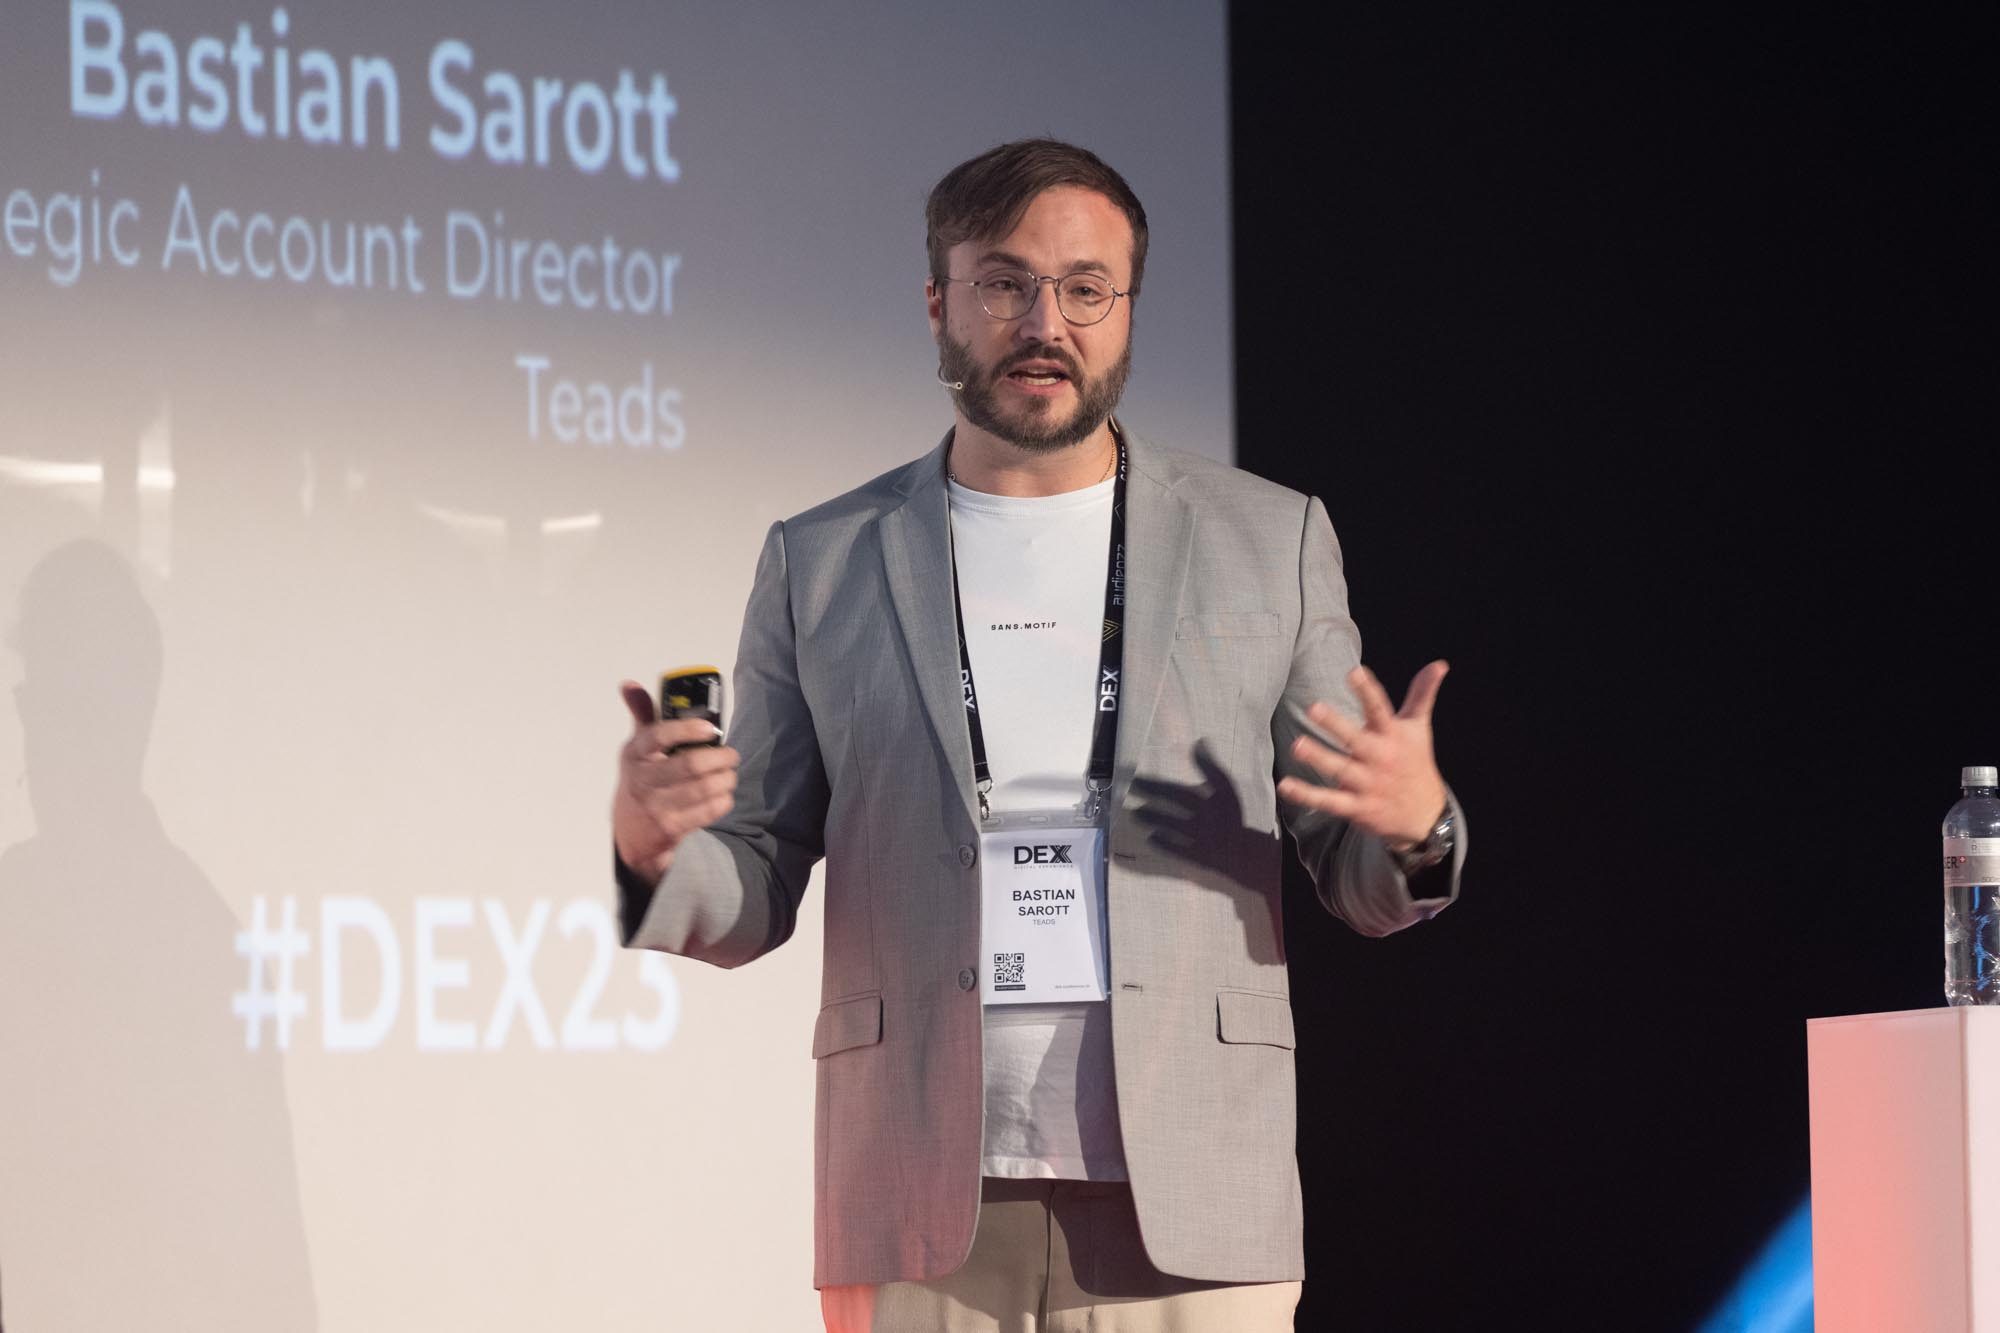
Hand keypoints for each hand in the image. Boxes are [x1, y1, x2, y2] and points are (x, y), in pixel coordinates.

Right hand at [612, 680, 740, 881]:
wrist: (631, 833)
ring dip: (726, 780)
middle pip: (690, 765)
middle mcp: (642, 779)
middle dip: (721, 759)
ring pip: (704, 789)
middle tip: (732, 755)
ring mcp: (656, 806)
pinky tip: (724, 795)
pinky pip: (707, 812)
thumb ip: (642, 715)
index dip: (686, 729)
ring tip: (730, 775)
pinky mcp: (671, 828)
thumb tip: (629, 684)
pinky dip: (723, 801)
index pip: (658, 736)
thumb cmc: (640, 780)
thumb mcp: (636, 749)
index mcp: (635, 753)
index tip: (710, 728)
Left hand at [1277, 661, 1448, 847]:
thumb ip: (1422, 694)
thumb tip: (1440, 664)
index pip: (1379, 709)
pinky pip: (1329, 801)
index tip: (1354, 672)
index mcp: (1392, 735)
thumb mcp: (1420, 728)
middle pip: (1356, 739)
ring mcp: (1368, 784)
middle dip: (1336, 724)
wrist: (1425, 817)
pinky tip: (1285, 786)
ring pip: (1340, 769)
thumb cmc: (1415, 762)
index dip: (1367, 690)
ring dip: (1318, 758)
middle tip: (1313, 708)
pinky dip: (1307, 795)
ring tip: (1297, 745)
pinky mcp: (1357, 807)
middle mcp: (1380, 758)